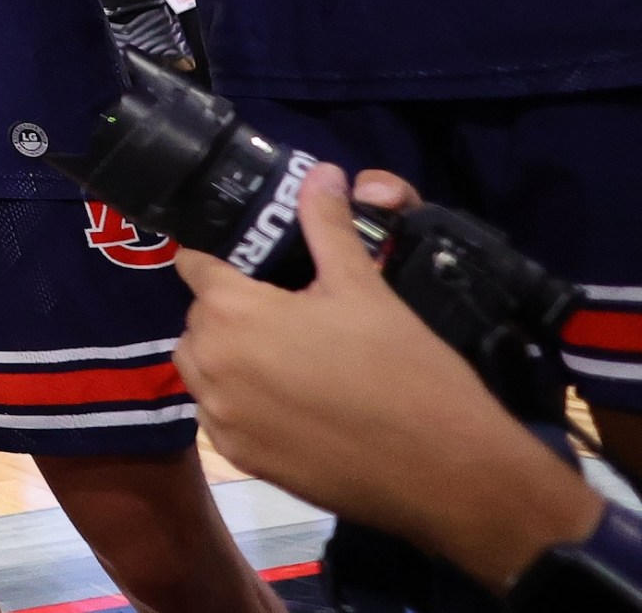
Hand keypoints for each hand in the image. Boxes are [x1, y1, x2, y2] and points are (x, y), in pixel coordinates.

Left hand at [174, 166, 600, 584]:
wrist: (446, 471)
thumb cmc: (404, 368)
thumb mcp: (363, 287)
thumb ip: (328, 224)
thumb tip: (322, 171)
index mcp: (232, 312)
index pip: (197, 265)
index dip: (224, 259)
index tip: (254, 263)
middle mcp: (210, 364)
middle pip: (200, 319)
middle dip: (231, 310)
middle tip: (287, 313)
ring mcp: (221, 418)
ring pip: (202, 368)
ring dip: (229, 356)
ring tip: (289, 355)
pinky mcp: (240, 458)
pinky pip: (218, 415)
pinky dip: (240, 403)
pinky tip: (290, 401)